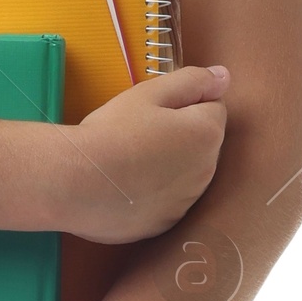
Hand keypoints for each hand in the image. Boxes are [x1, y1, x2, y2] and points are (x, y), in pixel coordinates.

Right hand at [58, 64, 228, 242]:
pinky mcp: (165, 223)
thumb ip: (192, 81)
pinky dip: (156, 192)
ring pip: (187, 173)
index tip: (155, 108)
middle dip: (182, 133)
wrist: (77, 184)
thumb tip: (223, 77)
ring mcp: (186, 202)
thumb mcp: (149, 93)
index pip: (214, 107)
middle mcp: (207, 171)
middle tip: (140, 131)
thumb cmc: (113, 132)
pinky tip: (128, 185)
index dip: (185, 101)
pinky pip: (168, 200)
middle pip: (203, 142)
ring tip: (132, 159)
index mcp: (207, 134)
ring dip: (172, 164)